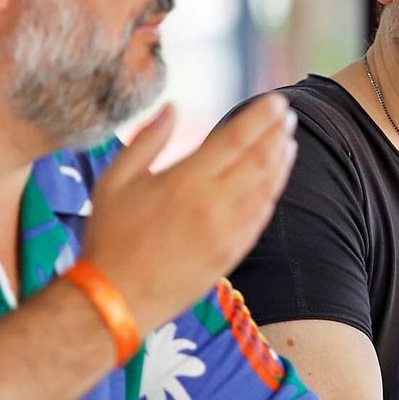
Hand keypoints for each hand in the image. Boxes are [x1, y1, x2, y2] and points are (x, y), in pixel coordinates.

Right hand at [83, 96, 297, 333]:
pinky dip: (273, 193)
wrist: (117, 299)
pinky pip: (261, 217)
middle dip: (277, 133)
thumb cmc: (110, 237)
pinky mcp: (232, 255)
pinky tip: (275, 180)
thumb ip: (147, 141)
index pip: (235, 139)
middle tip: (288, 115)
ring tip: (288, 142)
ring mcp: (227, 232)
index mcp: (184, 181)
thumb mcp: (114, 181)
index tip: (276, 101)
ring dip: (281, 161)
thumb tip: (172, 108)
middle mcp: (213, 204)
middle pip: (258, 160)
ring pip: (266, 188)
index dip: (260, 117)